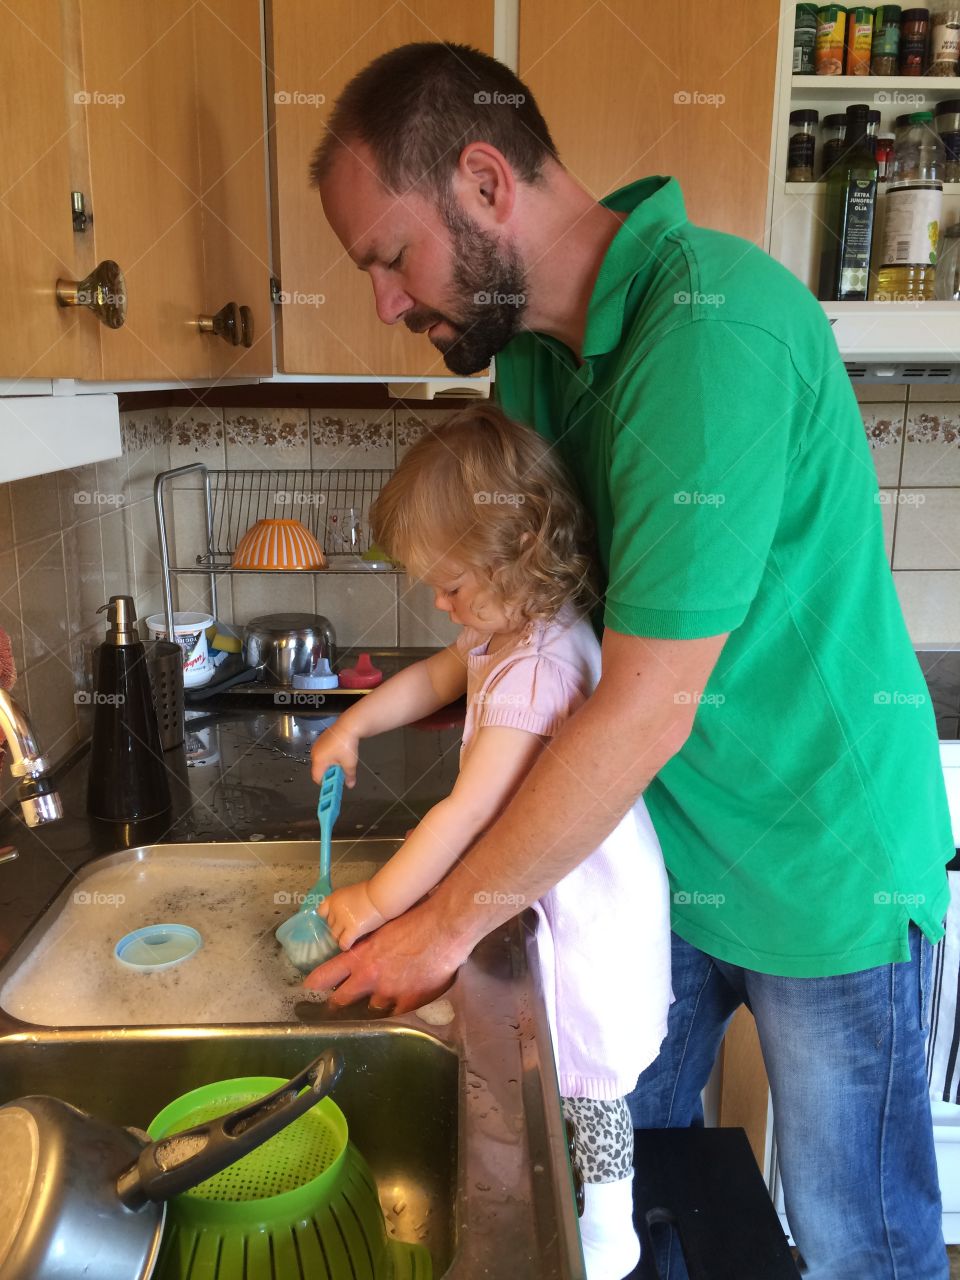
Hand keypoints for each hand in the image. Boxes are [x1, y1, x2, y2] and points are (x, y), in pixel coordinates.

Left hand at [302, 898, 471, 1014]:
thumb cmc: (415, 917)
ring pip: (373, 1008)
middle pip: (342, 1000)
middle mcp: (370, 977)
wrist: (443, 927)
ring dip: (374, 1005)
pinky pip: (397, 1014)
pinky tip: (400, 1006)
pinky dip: (397, 1011)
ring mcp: (390, 992)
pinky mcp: (410, 1001)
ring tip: (378, 1002)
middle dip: (337, 1004)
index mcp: (360, 956)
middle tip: (335, 1007)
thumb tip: (361, 948)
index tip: (308, 989)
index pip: (326, 974)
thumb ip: (368, 943)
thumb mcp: (382, 927)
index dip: (315, 984)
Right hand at [310, 721, 359, 785]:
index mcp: (318, 761)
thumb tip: (350, 785)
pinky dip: (330, 755)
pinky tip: (340, 751)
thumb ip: (349, 776)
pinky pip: (323, 752)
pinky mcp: (322, 738)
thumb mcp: (350, 763)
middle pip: (319, 769)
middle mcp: (314, 753)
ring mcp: (317, 745)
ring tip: (342, 760)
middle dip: (329, 773)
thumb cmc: (347, 745)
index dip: (326, 782)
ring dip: (330, 764)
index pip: (317, 778)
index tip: (336, 782)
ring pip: (321, 760)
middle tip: (341, 770)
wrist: (349, 725)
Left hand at [317, 881, 384, 949]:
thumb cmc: (371, 891)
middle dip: (337, 927)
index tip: (336, 918)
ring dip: (340, 938)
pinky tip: (350, 945)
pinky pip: (343, 943)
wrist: (380, 896)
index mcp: (335, 898)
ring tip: (348, 938)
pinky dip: (345, 945)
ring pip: (335, 936)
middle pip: (330, 925)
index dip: (328, 916)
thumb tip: (347, 911)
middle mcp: (335, 910)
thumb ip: (346, 903)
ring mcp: (343, 921)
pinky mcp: (352, 930)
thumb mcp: (353, 893)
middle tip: (347, 928)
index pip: (321, 911)